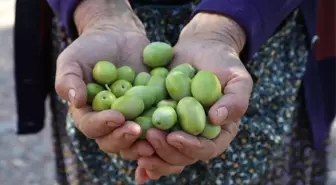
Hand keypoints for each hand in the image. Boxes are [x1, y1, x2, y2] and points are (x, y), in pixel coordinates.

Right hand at [55, 0, 153, 156]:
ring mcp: (131, 120)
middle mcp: (109, 123)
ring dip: (143, 144)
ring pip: (135, 141)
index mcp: (87, 114)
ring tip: (155, 139)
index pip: (91, 127)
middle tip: (137, 130)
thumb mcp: (73, 59)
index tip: (117, 117)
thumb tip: (75, 101)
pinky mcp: (150, 113)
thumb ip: (68, 80)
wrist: (118, 36)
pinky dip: (162, 132)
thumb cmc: (91, 48)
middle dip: (124, 138)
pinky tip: (172, 130)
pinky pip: (156, 127)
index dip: (102, 125)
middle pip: (113, 141)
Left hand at [136, 13, 252, 182]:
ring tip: (134, 148)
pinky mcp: (160, 122)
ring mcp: (177, 131)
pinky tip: (128, 150)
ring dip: (149, 155)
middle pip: (182, 157)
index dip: (191, 148)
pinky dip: (139, 148)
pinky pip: (149, 140)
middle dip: (165, 151)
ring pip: (163, 153)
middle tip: (150, 137)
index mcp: (218, 133)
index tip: (174, 137)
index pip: (207, 149)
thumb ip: (236, 100)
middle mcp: (197, 138)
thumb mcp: (238, 78)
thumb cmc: (222, 63)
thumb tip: (217, 119)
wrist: (200, 48)